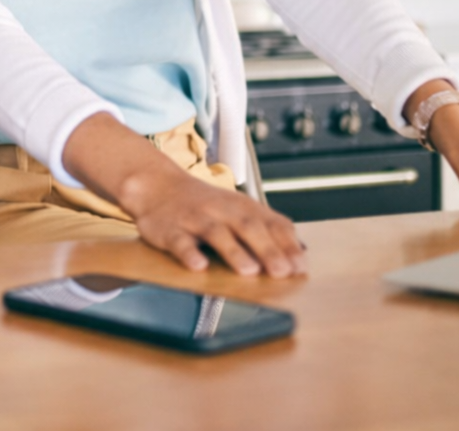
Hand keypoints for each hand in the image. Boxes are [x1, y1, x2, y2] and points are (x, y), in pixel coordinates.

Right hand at [120, 162, 307, 277]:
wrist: (156, 185)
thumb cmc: (204, 204)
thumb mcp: (238, 209)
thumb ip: (267, 229)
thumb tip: (302, 255)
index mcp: (242, 207)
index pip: (271, 222)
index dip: (288, 245)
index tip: (300, 267)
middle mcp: (221, 210)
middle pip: (247, 226)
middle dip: (267, 249)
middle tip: (282, 272)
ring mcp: (195, 219)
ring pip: (216, 232)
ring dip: (233, 251)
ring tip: (249, 270)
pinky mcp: (169, 230)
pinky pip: (179, 241)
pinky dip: (189, 253)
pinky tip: (198, 266)